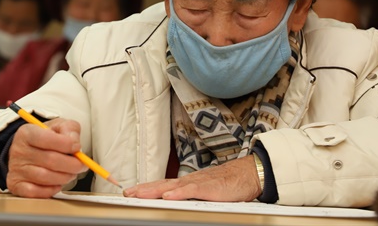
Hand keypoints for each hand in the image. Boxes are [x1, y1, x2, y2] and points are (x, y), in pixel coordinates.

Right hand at [6, 118, 87, 197]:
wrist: (27, 149)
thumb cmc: (45, 138)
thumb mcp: (59, 126)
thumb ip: (70, 129)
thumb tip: (75, 143)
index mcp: (28, 133)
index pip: (47, 139)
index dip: (66, 144)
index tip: (77, 147)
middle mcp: (19, 151)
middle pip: (50, 160)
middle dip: (72, 165)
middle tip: (81, 165)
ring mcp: (17, 169)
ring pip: (45, 177)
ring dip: (64, 177)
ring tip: (71, 173)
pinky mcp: (16, 184)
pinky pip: (36, 192)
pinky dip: (51, 190)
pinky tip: (58, 183)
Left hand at [123, 155, 261, 201]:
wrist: (248, 174)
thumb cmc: (229, 184)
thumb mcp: (206, 191)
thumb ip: (192, 196)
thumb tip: (175, 202)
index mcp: (189, 183)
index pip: (164, 185)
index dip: (147, 188)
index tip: (132, 191)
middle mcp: (190, 181)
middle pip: (163, 184)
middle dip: (145, 189)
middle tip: (128, 193)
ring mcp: (199, 183)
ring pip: (173, 186)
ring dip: (155, 190)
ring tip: (140, 194)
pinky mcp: (210, 188)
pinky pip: (192, 191)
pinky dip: (179, 193)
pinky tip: (167, 196)